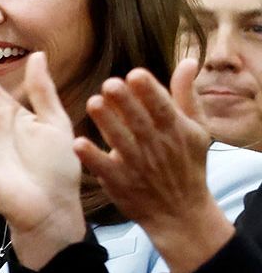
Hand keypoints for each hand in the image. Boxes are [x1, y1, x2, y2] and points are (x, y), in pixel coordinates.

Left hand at [81, 60, 234, 272]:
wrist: (180, 212)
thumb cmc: (187, 163)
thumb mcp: (196, 129)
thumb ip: (186, 95)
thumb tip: (189, 60)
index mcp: (176, 130)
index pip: (162, 108)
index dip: (150, 91)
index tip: (135, 74)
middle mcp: (157, 147)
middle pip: (140, 122)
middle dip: (126, 103)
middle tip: (109, 83)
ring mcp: (138, 166)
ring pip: (121, 142)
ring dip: (107, 123)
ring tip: (93, 103)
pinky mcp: (121, 183)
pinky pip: (104, 169)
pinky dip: (92, 158)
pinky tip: (78, 144)